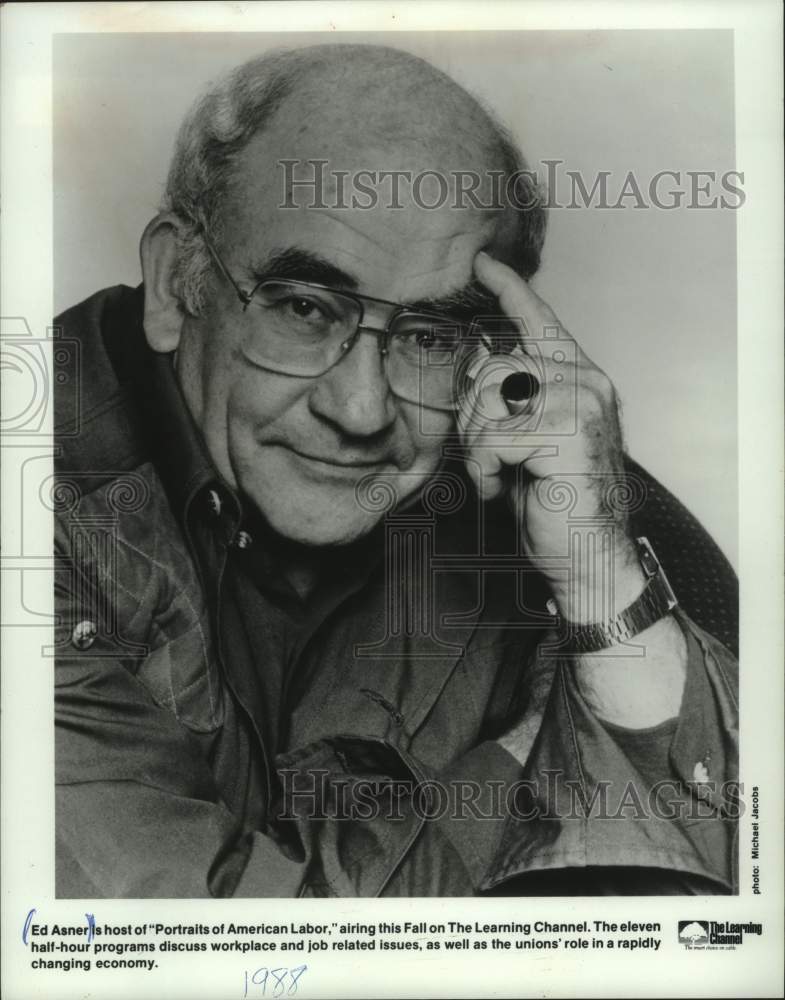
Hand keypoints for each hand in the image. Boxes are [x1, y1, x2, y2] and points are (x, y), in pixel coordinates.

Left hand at [460, 251, 644, 620]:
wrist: (589, 555)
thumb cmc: (556, 503)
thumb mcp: (529, 443)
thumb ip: (513, 403)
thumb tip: (476, 370)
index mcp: (579, 380)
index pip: (541, 321)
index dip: (509, 289)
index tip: (482, 264)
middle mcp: (586, 382)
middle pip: (492, 367)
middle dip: (469, 416)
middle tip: (481, 458)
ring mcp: (581, 402)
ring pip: (489, 397)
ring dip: (476, 444)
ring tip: (494, 474)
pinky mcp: (568, 431)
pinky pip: (493, 436)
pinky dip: (485, 468)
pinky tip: (503, 488)